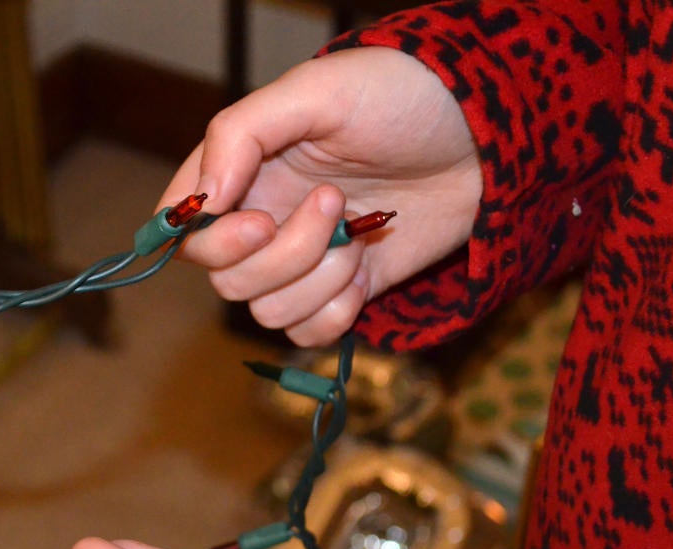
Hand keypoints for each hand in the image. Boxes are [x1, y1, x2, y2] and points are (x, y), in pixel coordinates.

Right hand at [164, 47, 481, 345]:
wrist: (489, 134)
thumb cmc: (404, 95)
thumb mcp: (317, 90)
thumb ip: (241, 133)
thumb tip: (203, 198)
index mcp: (243, 170)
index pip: (183, 229)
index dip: (210, 240)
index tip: (259, 222)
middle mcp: (263, 219)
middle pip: (227, 279)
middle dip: (285, 253)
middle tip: (337, 201)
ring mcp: (303, 261)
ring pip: (269, 311)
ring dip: (320, 279)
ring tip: (363, 229)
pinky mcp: (343, 291)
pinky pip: (309, 333)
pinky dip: (338, 311)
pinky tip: (368, 270)